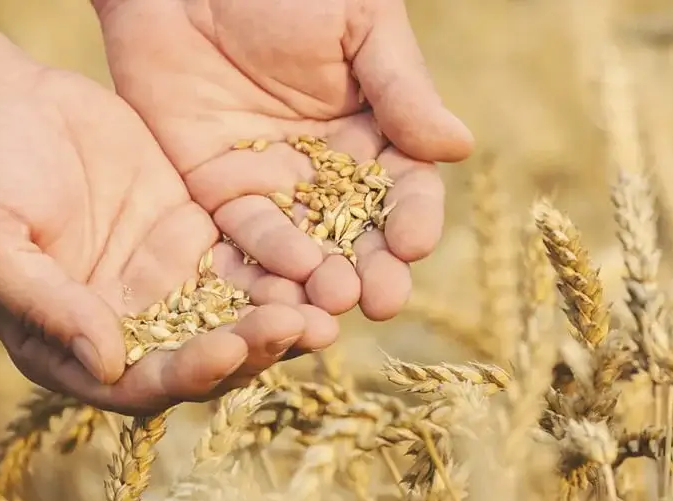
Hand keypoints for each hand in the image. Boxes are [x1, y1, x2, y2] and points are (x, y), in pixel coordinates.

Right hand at [0, 62, 337, 413]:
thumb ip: (44, 305)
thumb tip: (107, 364)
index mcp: (72, 346)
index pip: (140, 383)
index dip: (187, 374)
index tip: (229, 350)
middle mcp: (127, 323)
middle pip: (201, 355)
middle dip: (253, 349)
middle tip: (305, 330)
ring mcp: (162, 280)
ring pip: (233, 311)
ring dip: (281, 314)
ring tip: (330, 304)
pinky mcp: (191, 235)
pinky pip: (242, 256)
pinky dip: (279, 263)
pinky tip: (319, 257)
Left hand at [94, 0, 473, 320]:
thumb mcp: (359, 23)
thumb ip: (402, 88)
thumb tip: (457, 147)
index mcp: (372, 132)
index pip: (403, 188)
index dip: (412, 217)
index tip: (414, 243)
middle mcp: (325, 170)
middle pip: (356, 232)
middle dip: (371, 268)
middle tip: (381, 300)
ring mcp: (270, 185)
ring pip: (302, 245)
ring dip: (319, 278)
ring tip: (333, 300)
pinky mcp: (216, 191)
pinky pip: (239, 235)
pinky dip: (260, 261)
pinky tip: (281, 281)